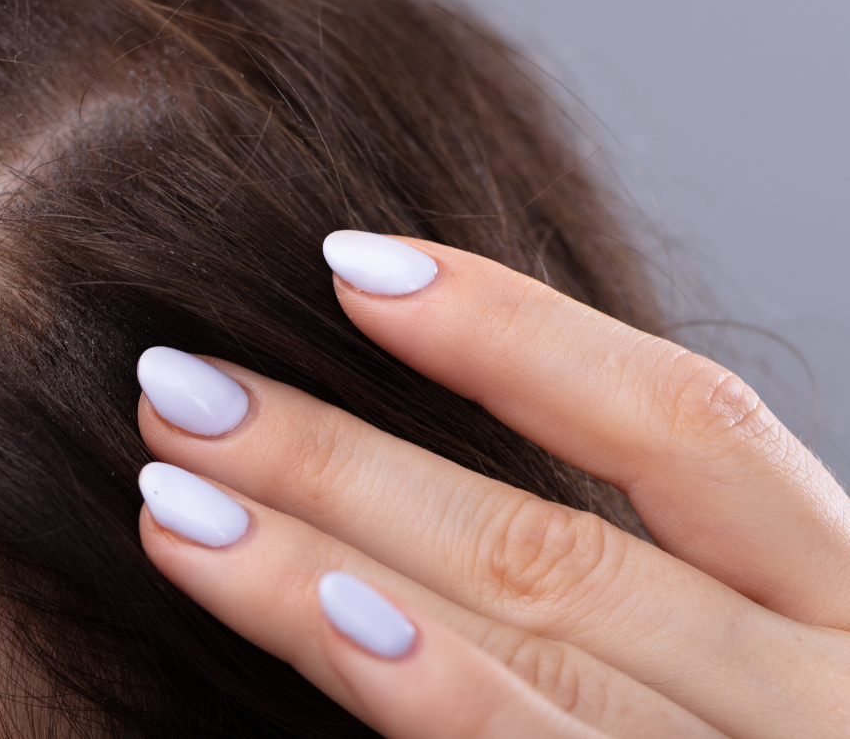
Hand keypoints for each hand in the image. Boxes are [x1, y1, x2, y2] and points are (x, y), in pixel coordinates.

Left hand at [134, 231, 849, 737]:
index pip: (687, 426)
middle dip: (346, 459)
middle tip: (177, 387)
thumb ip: (626, 584)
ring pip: (533, 658)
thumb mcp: (749, 660)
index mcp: (842, 609)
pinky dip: (438, 701)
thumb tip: (392, 483)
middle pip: (559, 548)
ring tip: (175, 499)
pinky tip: (336, 632)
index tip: (349, 262)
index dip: (519, 332)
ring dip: (329, 572)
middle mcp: (820, 703)